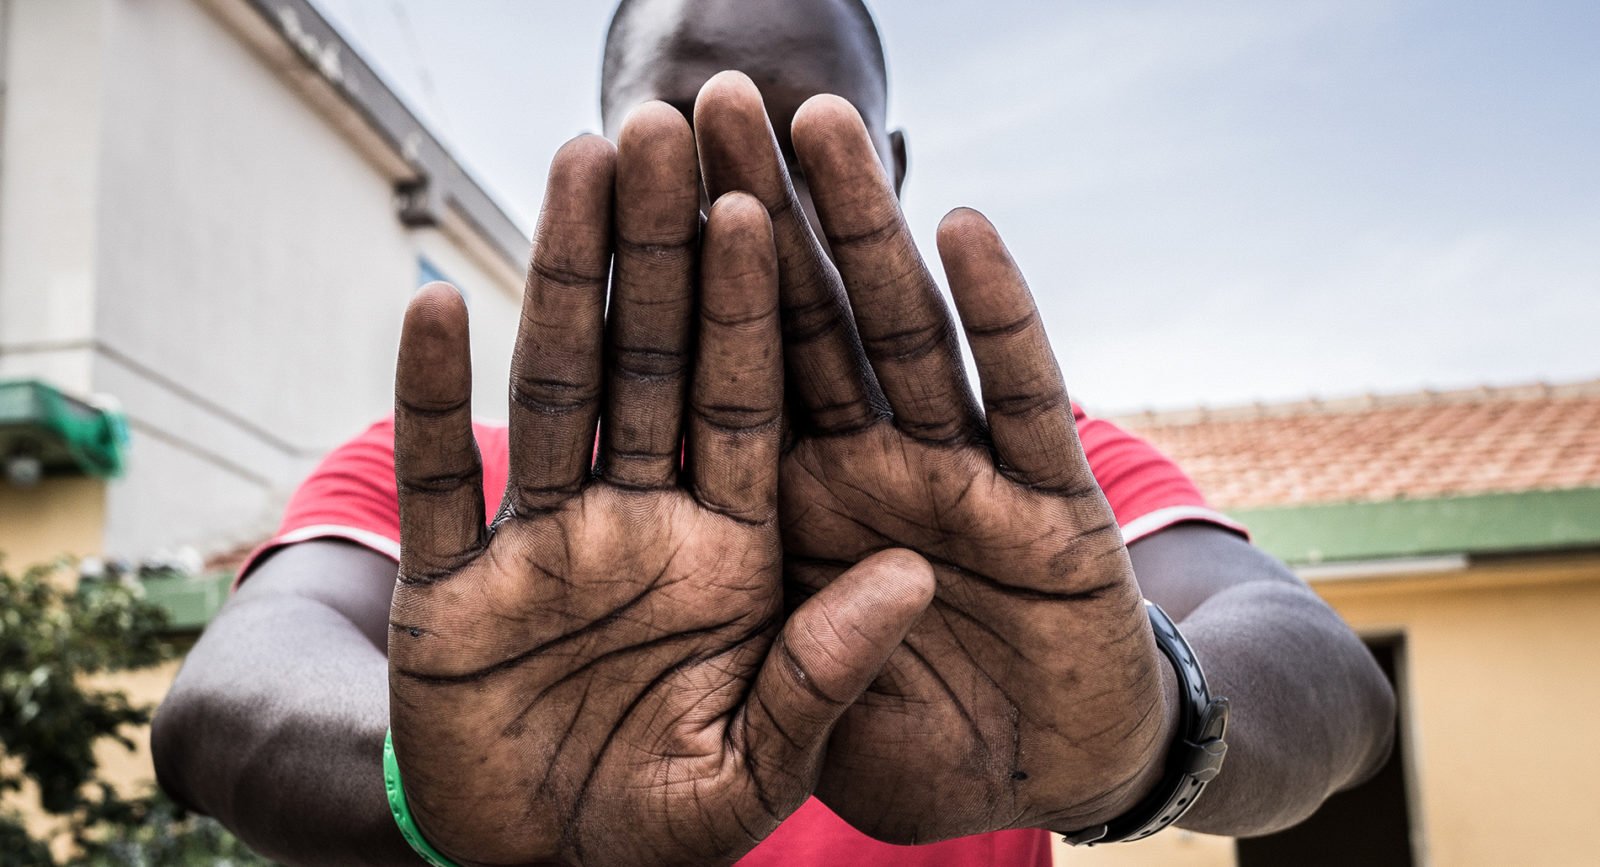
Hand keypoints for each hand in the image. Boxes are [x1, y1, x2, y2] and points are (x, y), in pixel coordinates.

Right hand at [386, 104, 933, 866]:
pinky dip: (430, 403)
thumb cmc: (662, 825)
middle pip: (652, 366)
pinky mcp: (450, 591)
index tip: (762, 206)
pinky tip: (433, 305)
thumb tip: (907, 573)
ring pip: (553, 392)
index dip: (752, 310)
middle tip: (666, 132)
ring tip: (576, 167)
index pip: (747, 408)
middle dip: (662, 253)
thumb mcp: (757, 769)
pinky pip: (442, 483)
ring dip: (563, 282)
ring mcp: (543, 548)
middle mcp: (640, 526)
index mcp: (730, 556)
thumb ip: (827, 673)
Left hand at [692, 73, 1178, 843]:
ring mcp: (960, 485)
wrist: (1042, 795)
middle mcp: (866, 481)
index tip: (636, 188)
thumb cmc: (909, 755)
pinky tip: (965, 229)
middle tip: (710, 102)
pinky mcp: (1055, 511)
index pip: (719, 385)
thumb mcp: (782, 735)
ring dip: (863, 231)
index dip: (679, 292)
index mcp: (784, 521)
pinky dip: (1002, 318)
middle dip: (756, 217)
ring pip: (902, 337)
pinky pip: (1024, 403)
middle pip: (798, 329)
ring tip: (818, 121)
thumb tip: (691, 571)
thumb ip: (745, 657)